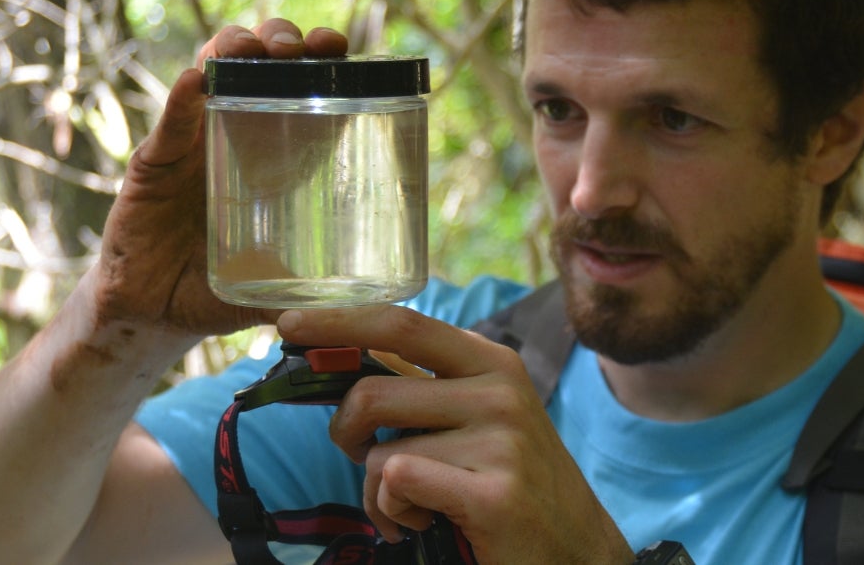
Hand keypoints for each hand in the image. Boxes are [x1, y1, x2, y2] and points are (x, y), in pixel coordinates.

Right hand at [91, 20, 347, 340]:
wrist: (153, 314)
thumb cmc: (216, 290)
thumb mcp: (275, 288)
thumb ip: (314, 296)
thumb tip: (369, 315)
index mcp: (274, 159)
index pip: (303, 93)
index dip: (322, 64)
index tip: (341, 48)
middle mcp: (235, 138)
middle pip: (260, 68)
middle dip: (281, 42)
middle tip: (302, 47)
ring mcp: (193, 144)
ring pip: (212, 76)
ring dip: (234, 50)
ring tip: (254, 48)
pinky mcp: (154, 164)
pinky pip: (169, 124)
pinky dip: (183, 100)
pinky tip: (198, 79)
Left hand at [276, 305, 634, 563]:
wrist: (575, 547)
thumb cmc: (509, 479)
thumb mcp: (479, 415)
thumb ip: (420, 387)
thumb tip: (336, 358)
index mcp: (491, 362)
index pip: (401, 324)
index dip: (339, 321)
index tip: (289, 323)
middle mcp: (499, 391)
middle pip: (371, 391)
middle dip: (344, 432)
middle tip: (360, 456)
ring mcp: (500, 441)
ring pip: (379, 452)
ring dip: (376, 491)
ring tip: (413, 504)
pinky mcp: (492, 493)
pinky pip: (397, 486)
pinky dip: (392, 513)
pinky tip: (425, 522)